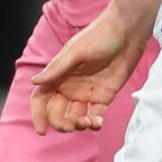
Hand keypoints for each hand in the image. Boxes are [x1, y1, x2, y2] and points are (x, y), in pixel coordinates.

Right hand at [30, 9, 149, 134]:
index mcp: (59, 75)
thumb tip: (33, 81)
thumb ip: (56, 68)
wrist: (128, 31)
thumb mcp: (76, 51)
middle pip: (57, 112)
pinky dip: (94, 123)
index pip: (42, 98)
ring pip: (75, 117)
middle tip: (70, 126)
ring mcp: (87, 92)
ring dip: (78, 125)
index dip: (38, 115)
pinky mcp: (105, 95)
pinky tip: (97, 122)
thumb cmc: (99, 35)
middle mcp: (70, 86)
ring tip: (87, 123)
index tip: (41, 130)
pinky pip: (95, 115)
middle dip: (60, 123)